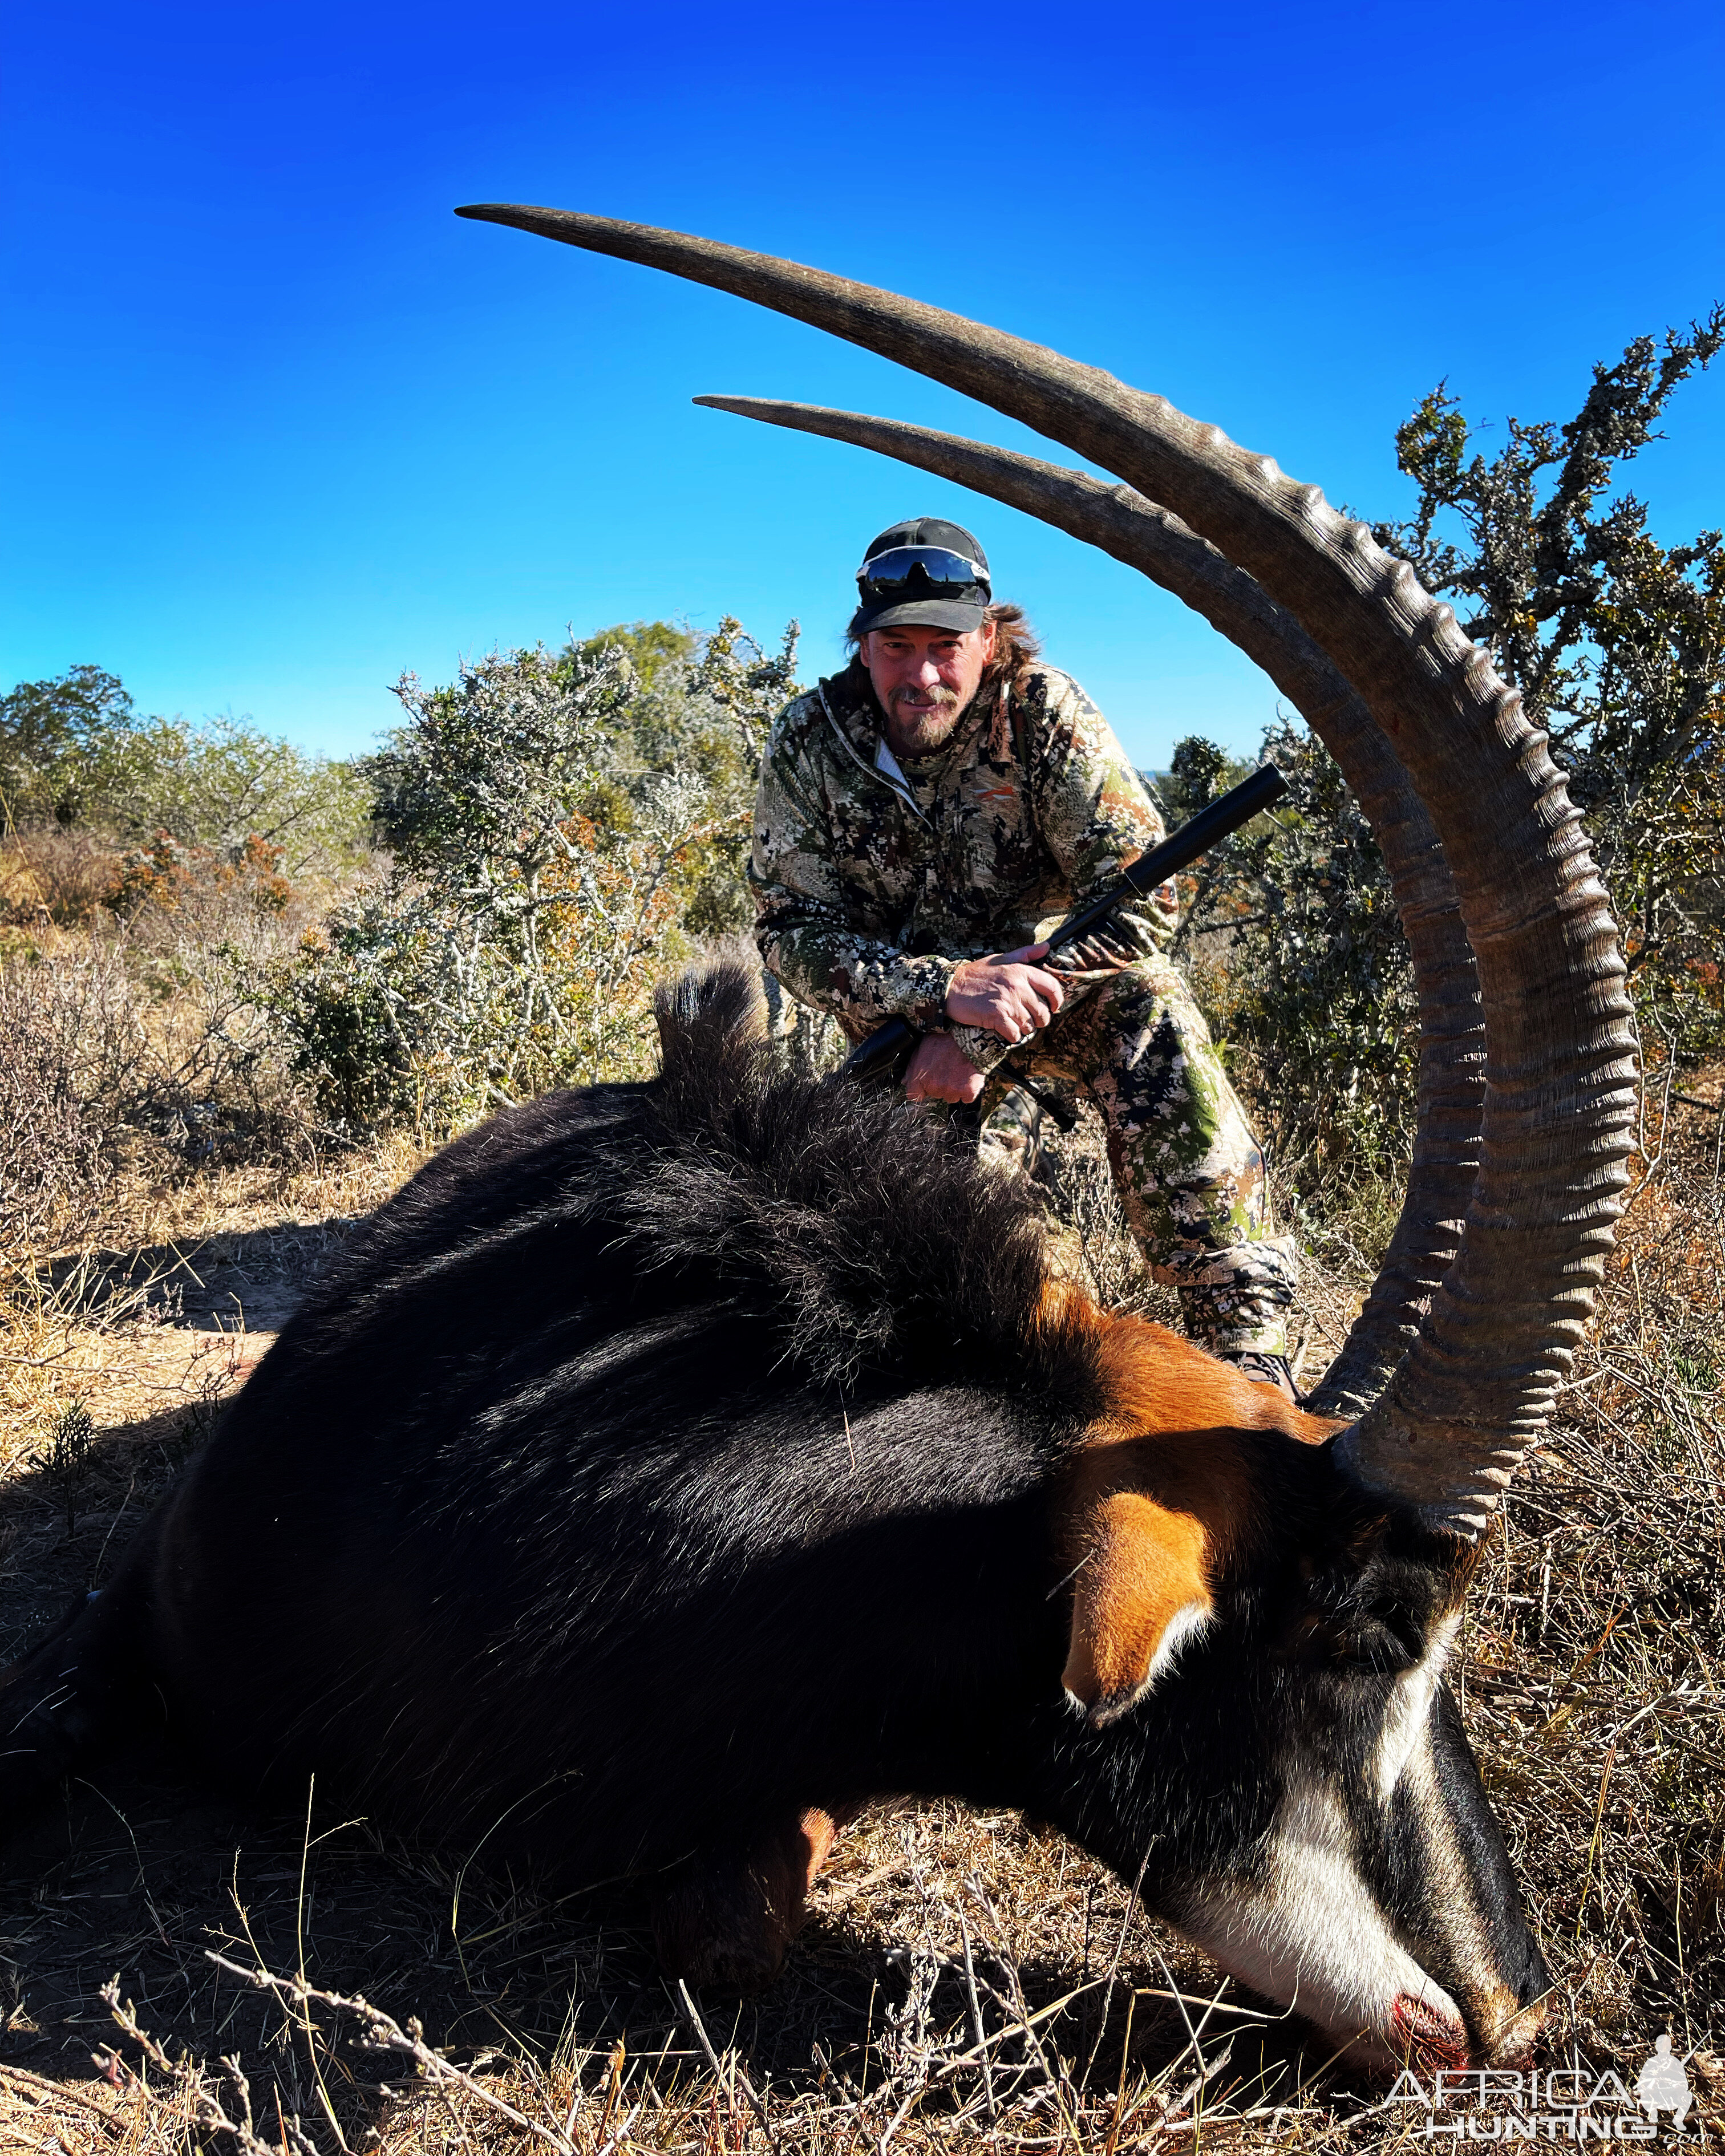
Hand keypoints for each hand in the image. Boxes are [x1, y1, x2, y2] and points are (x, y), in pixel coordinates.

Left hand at [903, 1032, 985, 1104]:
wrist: (969, 1039)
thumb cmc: (945, 1040)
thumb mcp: (922, 1048)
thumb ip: (912, 1067)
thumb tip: (906, 1081)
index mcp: (920, 1078)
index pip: (913, 1096)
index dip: (920, 1090)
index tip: (925, 1084)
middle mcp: (935, 1088)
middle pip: (934, 1094)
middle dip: (938, 1085)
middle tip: (945, 1069)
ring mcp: (952, 1091)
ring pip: (950, 1097)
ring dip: (953, 1089)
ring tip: (957, 1072)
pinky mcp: (968, 1092)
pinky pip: (966, 1098)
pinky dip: (967, 1090)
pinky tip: (967, 1077)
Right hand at [944, 943, 1064, 1042]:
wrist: (950, 988)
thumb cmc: (976, 974)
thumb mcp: (1001, 958)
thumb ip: (1026, 954)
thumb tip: (1047, 946)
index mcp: (1021, 971)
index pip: (1052, 987)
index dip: (1057, 1001)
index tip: (1054, 1007)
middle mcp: (1017, 986)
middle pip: (1043, 1012)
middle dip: (1038, 1020)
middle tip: (1028, 1019)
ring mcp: (1008, 1001)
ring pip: (1029, 1025)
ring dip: (1023, 1028)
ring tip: (1013, 1023)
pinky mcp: (997, 1016)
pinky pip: (1015, 1034)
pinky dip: (1011, 1036)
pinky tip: (1003, 1029)